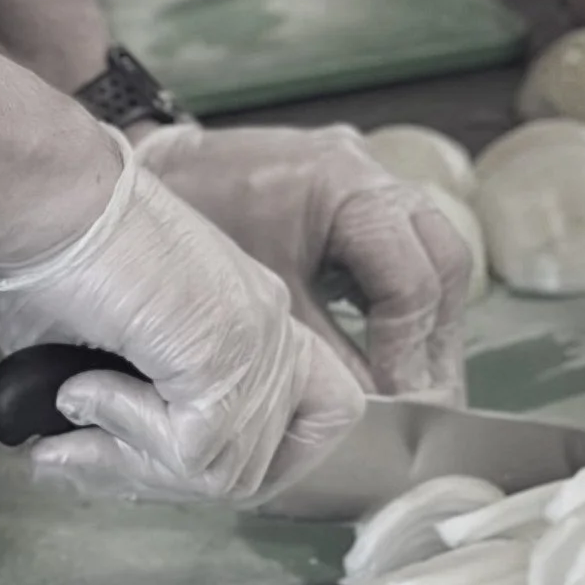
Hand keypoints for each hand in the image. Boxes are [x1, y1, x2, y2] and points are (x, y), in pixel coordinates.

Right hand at [0, 138, 364, 504]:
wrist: (39, 189)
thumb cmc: (48, 243)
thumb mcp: (99, 342)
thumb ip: (123, 406)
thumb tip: (80, 457)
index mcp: (245, 310)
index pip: (300, 425)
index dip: (230, 464)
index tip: (149, 464)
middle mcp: (265, 322)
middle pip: (258, 465)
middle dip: (159, 477)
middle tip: (79, 455)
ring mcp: (254, 337)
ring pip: (224, 472)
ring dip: (133, 458)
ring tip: (74, 409)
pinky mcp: (225, 352)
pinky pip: (192, 450)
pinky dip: (127, 434)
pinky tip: (84, 388)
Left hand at [131, 119, 469, 401]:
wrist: (139, 175)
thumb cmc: (190, 218)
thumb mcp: (255, 293)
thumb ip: (318, 352)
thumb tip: (371, 413)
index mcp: (343, 181)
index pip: (411, 275)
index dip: (409, 348)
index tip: (397, 400)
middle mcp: (367, 172)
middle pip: (444, 260)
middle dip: (437, 340)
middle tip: (426, 404)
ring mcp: (365, 179)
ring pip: (434, 256)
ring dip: (428, 327)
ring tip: (415, 391)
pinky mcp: (354, 199)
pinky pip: (404, 252)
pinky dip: (404, 305)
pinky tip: (391, 353)